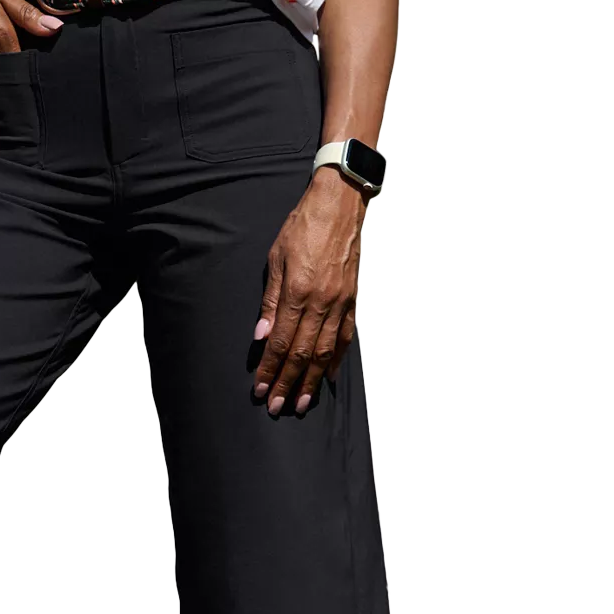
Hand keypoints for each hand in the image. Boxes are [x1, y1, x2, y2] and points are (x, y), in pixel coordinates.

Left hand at [253, 169, 367, 415]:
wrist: (340, 205)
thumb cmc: (303, 226)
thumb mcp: (275, 258)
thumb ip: (269, 300)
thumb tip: (260, 336)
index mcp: (298, 291)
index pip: (280, 341)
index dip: (270, 369)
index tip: (260, 389)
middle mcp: (322, 301)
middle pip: (302, 353)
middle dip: (288, 383)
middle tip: (277, 407)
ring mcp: (340, 302)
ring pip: (325, 351)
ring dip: (312, 379)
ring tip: (302, 402)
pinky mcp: (352, 298)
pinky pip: (345, 336)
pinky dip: (337, 359)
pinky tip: (328, 376)